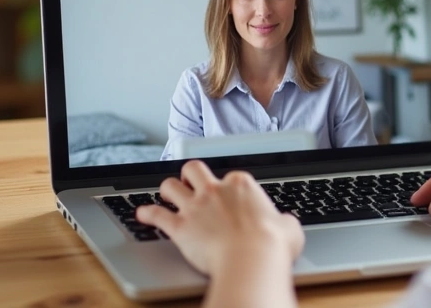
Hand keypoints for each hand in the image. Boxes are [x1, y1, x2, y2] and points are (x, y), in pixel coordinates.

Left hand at [135, 160, 303, 275]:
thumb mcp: (289, 227)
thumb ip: (284, 221)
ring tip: (167, 195)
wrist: (251, 260)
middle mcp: (215, 190)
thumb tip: (286, 224)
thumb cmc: (271, 245)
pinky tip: (142, 214)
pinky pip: (156, 215)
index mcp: (241, 185)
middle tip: (191, 183)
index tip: (229, 197)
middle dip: (190, 175)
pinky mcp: (179, 227)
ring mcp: (195, 207)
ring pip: (170, 185)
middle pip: (194, 169)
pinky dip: (147, 214)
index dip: (229, 187)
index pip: (230, 176)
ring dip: (168, 189)